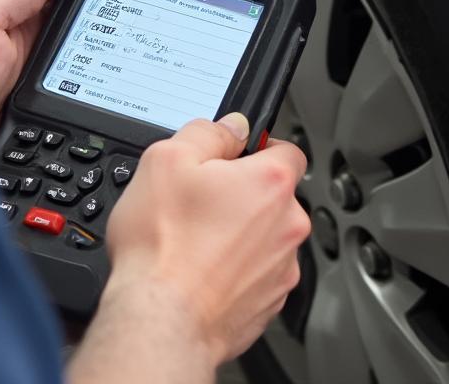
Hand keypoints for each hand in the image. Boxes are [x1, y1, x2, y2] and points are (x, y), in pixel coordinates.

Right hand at [103, 114, 310, 366]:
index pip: (287, 149)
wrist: (160, 321)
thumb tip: (231, 127)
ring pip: (265, 238)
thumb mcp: (168, 160)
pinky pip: (256, 275)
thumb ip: (207, 132)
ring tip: (195, 242)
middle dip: (242, 194)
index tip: (234, 158)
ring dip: (240, 235)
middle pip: (274, 195)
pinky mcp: (269, 305)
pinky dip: (235, 271)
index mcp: (271, 183)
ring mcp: (282, 269)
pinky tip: (201, 271)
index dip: (259, 148)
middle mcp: (288, 226)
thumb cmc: (162, 246)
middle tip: (201, 202)